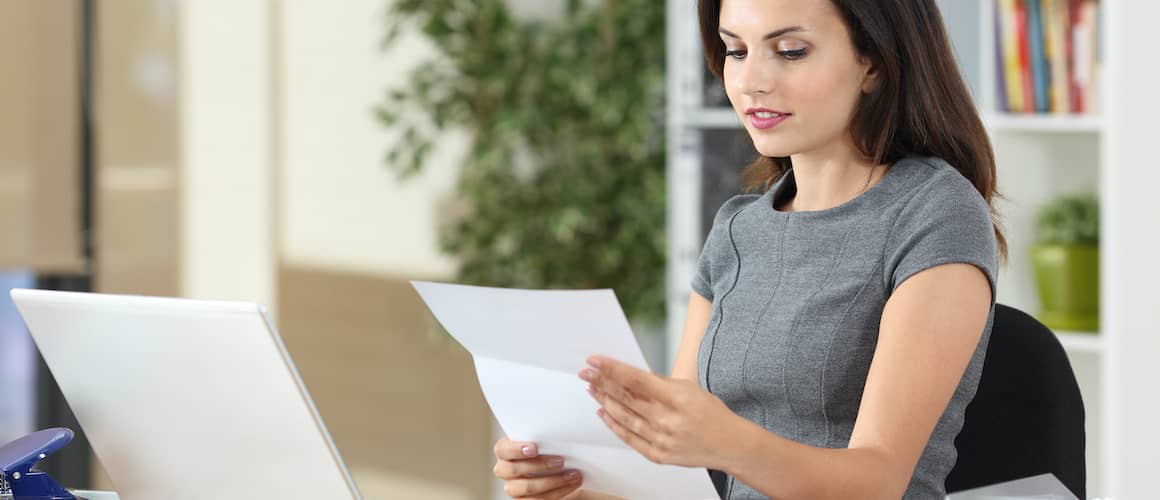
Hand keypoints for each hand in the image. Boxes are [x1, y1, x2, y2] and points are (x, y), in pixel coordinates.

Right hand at [493, 437, 583, 498]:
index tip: (535, 448)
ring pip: (527, 488)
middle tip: (561, 461)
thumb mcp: (545, 437)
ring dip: (552, 481)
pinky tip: (571, 485)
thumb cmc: (548, 447)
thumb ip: (544, 431)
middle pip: (513, 470)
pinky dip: (557, 492)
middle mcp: (504, 469)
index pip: (502, 449)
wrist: (559, 465)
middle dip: (539, 465)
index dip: (516, 449)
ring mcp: (513, 487)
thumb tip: (563, 422)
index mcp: (505, 451)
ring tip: (573, 475)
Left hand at [580, 355, 743, 469]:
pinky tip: (603, 412)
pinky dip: (613, 425)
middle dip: (601, 383)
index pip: (635, 380)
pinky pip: (629, 438)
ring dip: (604, 401)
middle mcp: (667, 420)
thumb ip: (658, 384)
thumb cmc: (710, 413)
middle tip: (585, 372)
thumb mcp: (688, 388)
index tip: (594, 361)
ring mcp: (661, 439)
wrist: (730, 444)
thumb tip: (627, 376)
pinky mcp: (658, 455)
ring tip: (591, 388)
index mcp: (676, 398)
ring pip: (623, 417)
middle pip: (625, 398)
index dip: (611, 369)